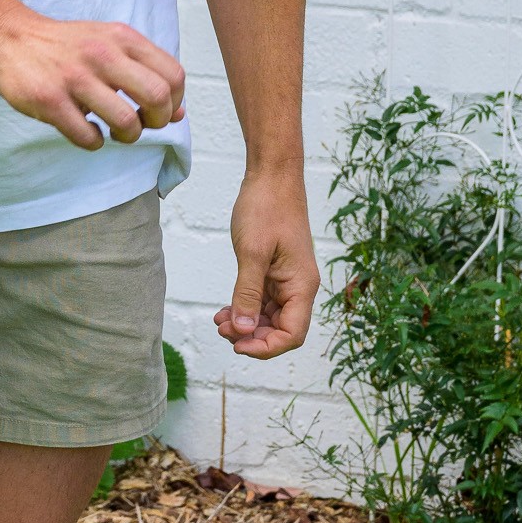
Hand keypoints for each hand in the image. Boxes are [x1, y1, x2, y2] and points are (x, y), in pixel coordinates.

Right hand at [0, 10, 186, 150]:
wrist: (10, 37)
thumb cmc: (68, 47)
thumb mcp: (112, 45)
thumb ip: (146, 72)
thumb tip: (180, 113)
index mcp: (123, 38)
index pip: (173, 75)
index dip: (174, 102)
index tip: (158, 111)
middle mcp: (103, 54)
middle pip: (157, 97)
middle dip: (156, 122)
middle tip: (140, 124)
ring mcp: (75, 77)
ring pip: (125, 121)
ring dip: (126, 136)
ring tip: (114, 131)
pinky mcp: (49, 100)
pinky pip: (86, 136)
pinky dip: (93, 141)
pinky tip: (86, 131)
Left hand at [214, 169, 318, 358]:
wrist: (272, 175)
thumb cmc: (266, 208)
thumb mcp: (252, 253)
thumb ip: (248, 294)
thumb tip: (244, 331)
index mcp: (302, 285)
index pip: (292, 334)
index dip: (266, 347)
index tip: (238, 344)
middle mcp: (299, 286)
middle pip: (282, 330)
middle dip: (252, 337)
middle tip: (222, 330)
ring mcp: (287, 279)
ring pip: (270, 317)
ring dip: (246, 324)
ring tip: (219, 321)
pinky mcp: (275, 270)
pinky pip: (263, 301)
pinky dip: (245, 308)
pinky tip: (225, 310)